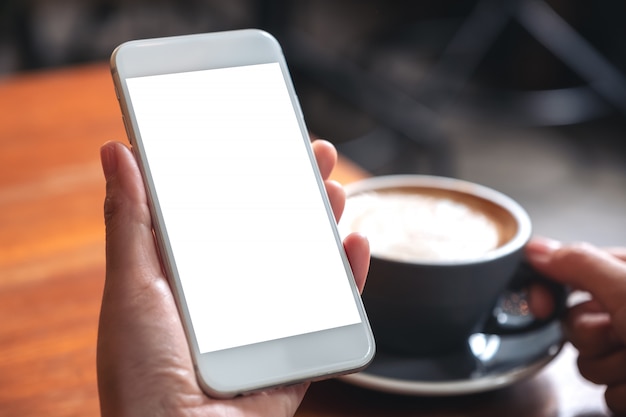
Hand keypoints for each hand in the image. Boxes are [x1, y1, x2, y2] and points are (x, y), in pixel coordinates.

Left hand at [97, 140, 369, 416]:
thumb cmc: (141, 378)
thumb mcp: (132, 287)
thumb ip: (131, 220)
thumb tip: (116, 150)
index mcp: (192, 277)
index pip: (226, 213)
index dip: (247, 174)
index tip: (264, 138)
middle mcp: (231, 299)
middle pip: (273, 232)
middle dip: (297, 189)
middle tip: (315, 152)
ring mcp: (267, 326)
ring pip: (307, 265)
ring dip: (326, 224)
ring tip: (335, 187)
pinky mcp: (296, 355)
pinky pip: (334, 315)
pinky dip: (351, 280)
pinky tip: (355, 245)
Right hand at [526, 237, 625, 413]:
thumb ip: (581, 264)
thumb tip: (535, 248)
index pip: (569, 272)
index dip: (550, 289)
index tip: (541, 304)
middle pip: (573, 323)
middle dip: (593, 337)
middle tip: (621, 334)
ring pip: (587, 362)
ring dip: (611, 368)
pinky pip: (606, 394)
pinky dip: (624, 394)